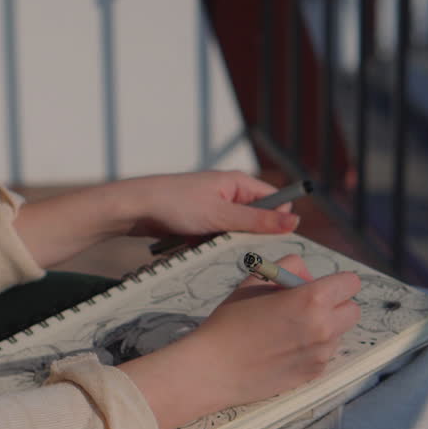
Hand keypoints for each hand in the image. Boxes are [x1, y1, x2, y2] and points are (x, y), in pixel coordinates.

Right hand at [118, 256, 361, 428]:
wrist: (214, 368)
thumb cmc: (231, 320)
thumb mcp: (256, 280)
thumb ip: (289, 268)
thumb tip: (308, 276)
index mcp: (312, 299)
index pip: (351, 283)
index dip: (336, 282)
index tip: (320, 286)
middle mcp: (324, 327)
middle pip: (352, 310)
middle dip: (336, 305)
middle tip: (308, 307)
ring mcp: (322, 354)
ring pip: (339, 333)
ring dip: (324, 328)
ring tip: (290, 330)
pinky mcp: (314, 373)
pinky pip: (325, 353)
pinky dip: (313, 348)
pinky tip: (285, 349)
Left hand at [123, 171, 300, 238]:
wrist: (133, 208)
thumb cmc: (175, 204)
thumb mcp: (221, 216)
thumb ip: (258, 221)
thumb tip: (295, 220)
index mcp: (237, 182)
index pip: (275, 200)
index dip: (277, 221)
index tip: (271, 242)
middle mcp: (227, 192)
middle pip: (254, 220)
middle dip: (245, 237)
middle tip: (231, 245)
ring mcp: (212, 206)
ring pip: (233, 232)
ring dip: (223, 243)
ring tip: (206, 243)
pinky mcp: (198, 220)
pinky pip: (214, 237)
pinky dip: (207, 244)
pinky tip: (193, 246)